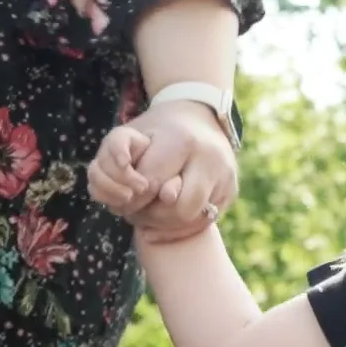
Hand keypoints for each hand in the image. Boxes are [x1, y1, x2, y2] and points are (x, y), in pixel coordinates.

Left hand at [86, 101, 237, 242]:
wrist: (198, 118)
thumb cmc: (155, 132)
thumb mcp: (128, 133)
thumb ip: (114, 155)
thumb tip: (133, 193)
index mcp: (182, 140)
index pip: (152, 185)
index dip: (131, 198)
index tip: (125, 196)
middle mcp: (211, 159)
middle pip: (178, 211)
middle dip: (151, 216)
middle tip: (137, 210)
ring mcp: (225, 177)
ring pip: (192, 221)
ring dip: (165, 224)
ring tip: (151, 212)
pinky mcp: (231, 192)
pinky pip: (203, 224)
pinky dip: (180, 228)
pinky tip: (164, 221)